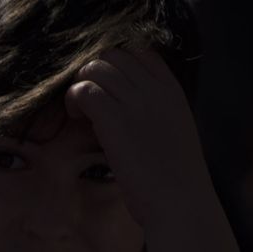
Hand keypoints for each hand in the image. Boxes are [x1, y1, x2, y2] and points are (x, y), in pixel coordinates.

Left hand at [64, 47, 216, 228]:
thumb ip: (154, 107)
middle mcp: (155, 89)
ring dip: (80, 86)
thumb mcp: (173, 128)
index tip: (107, 88)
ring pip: (95, 68)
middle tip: (89, 103)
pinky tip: (78, 119)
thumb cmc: (172, 175)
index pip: (140, 51)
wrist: (179, 200)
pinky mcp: (114, 119)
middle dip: (94, 74)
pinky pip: (84, 90)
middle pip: (113, 55)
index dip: (116, 64)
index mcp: (172, 89)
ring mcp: (136, 102)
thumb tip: (125, 99)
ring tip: (81, 113)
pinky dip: (74, 100)